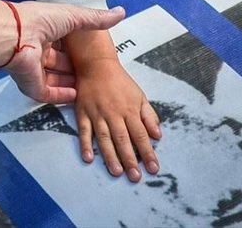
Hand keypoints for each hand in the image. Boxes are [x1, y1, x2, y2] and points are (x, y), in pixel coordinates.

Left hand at [5, 1, 123, 103]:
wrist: (16, 35)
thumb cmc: (41, 20)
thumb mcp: (73, 15)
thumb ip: (95, 19)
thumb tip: (120, 12)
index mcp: (45, 29)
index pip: (62, 41)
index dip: (75, 47)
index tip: (91, 53)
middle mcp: (38, 48)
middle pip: (58, 61)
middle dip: (73, 67)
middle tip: (92, 73)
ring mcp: (33, 67)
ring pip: (53, 78)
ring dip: (69, 83)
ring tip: (88, 87)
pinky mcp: (31, 84)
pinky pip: (47, 93)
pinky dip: (60, 95)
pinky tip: (75, 96)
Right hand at [71, 55, 160, 182]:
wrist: (96, 65)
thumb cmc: (120, 82)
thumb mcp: (139, 96)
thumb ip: (149, 116)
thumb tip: (158, 135)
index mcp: (129, 110)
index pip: (141, 135)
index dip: (148, 153)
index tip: (153, 169)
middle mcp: (114, 114)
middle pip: (123, 139)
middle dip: (130, 159)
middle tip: (135, 177)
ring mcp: (97, 114)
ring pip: (105, 138)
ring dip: (110, 156)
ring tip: (116, 172)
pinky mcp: (83, 113)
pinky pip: (84, 131)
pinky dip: (85, 144)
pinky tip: (88, 158)